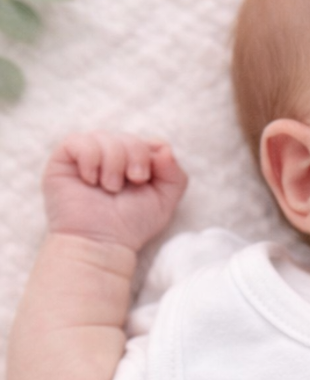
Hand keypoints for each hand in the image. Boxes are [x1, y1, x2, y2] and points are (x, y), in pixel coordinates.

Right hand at [42, 132, 187, 252]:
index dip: (150, 156)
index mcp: (133, 163)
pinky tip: (90, 180)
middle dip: (135, 158)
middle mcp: (110, 156)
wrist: (102, 242)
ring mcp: (86, 156)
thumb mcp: (164, 201)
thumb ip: (175, 174)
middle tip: (131, 183)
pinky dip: (90, 159)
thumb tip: (164, 149)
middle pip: (129, 138)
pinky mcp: (63, 159)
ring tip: (109, 187)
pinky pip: (79, 140)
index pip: (148, 142)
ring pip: (105, 136)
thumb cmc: (130, 225)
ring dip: (113, 163)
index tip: (145, 180)